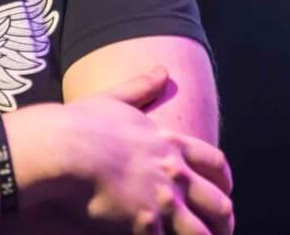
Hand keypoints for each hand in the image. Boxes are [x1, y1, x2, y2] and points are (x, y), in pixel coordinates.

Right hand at [15, 68, 233, 233]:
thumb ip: (141, 87)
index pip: (212, 161)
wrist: (63, 148)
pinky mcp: (145, 225)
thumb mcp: (115, 99)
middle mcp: (174, 173)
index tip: (226, 189)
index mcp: (170, 144)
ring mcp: (163, 201)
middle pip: (217, 202)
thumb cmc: (81, 124)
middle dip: (224, 220)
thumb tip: (162, 71)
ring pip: (199, 232)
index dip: (223, 179)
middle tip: (223, 230)